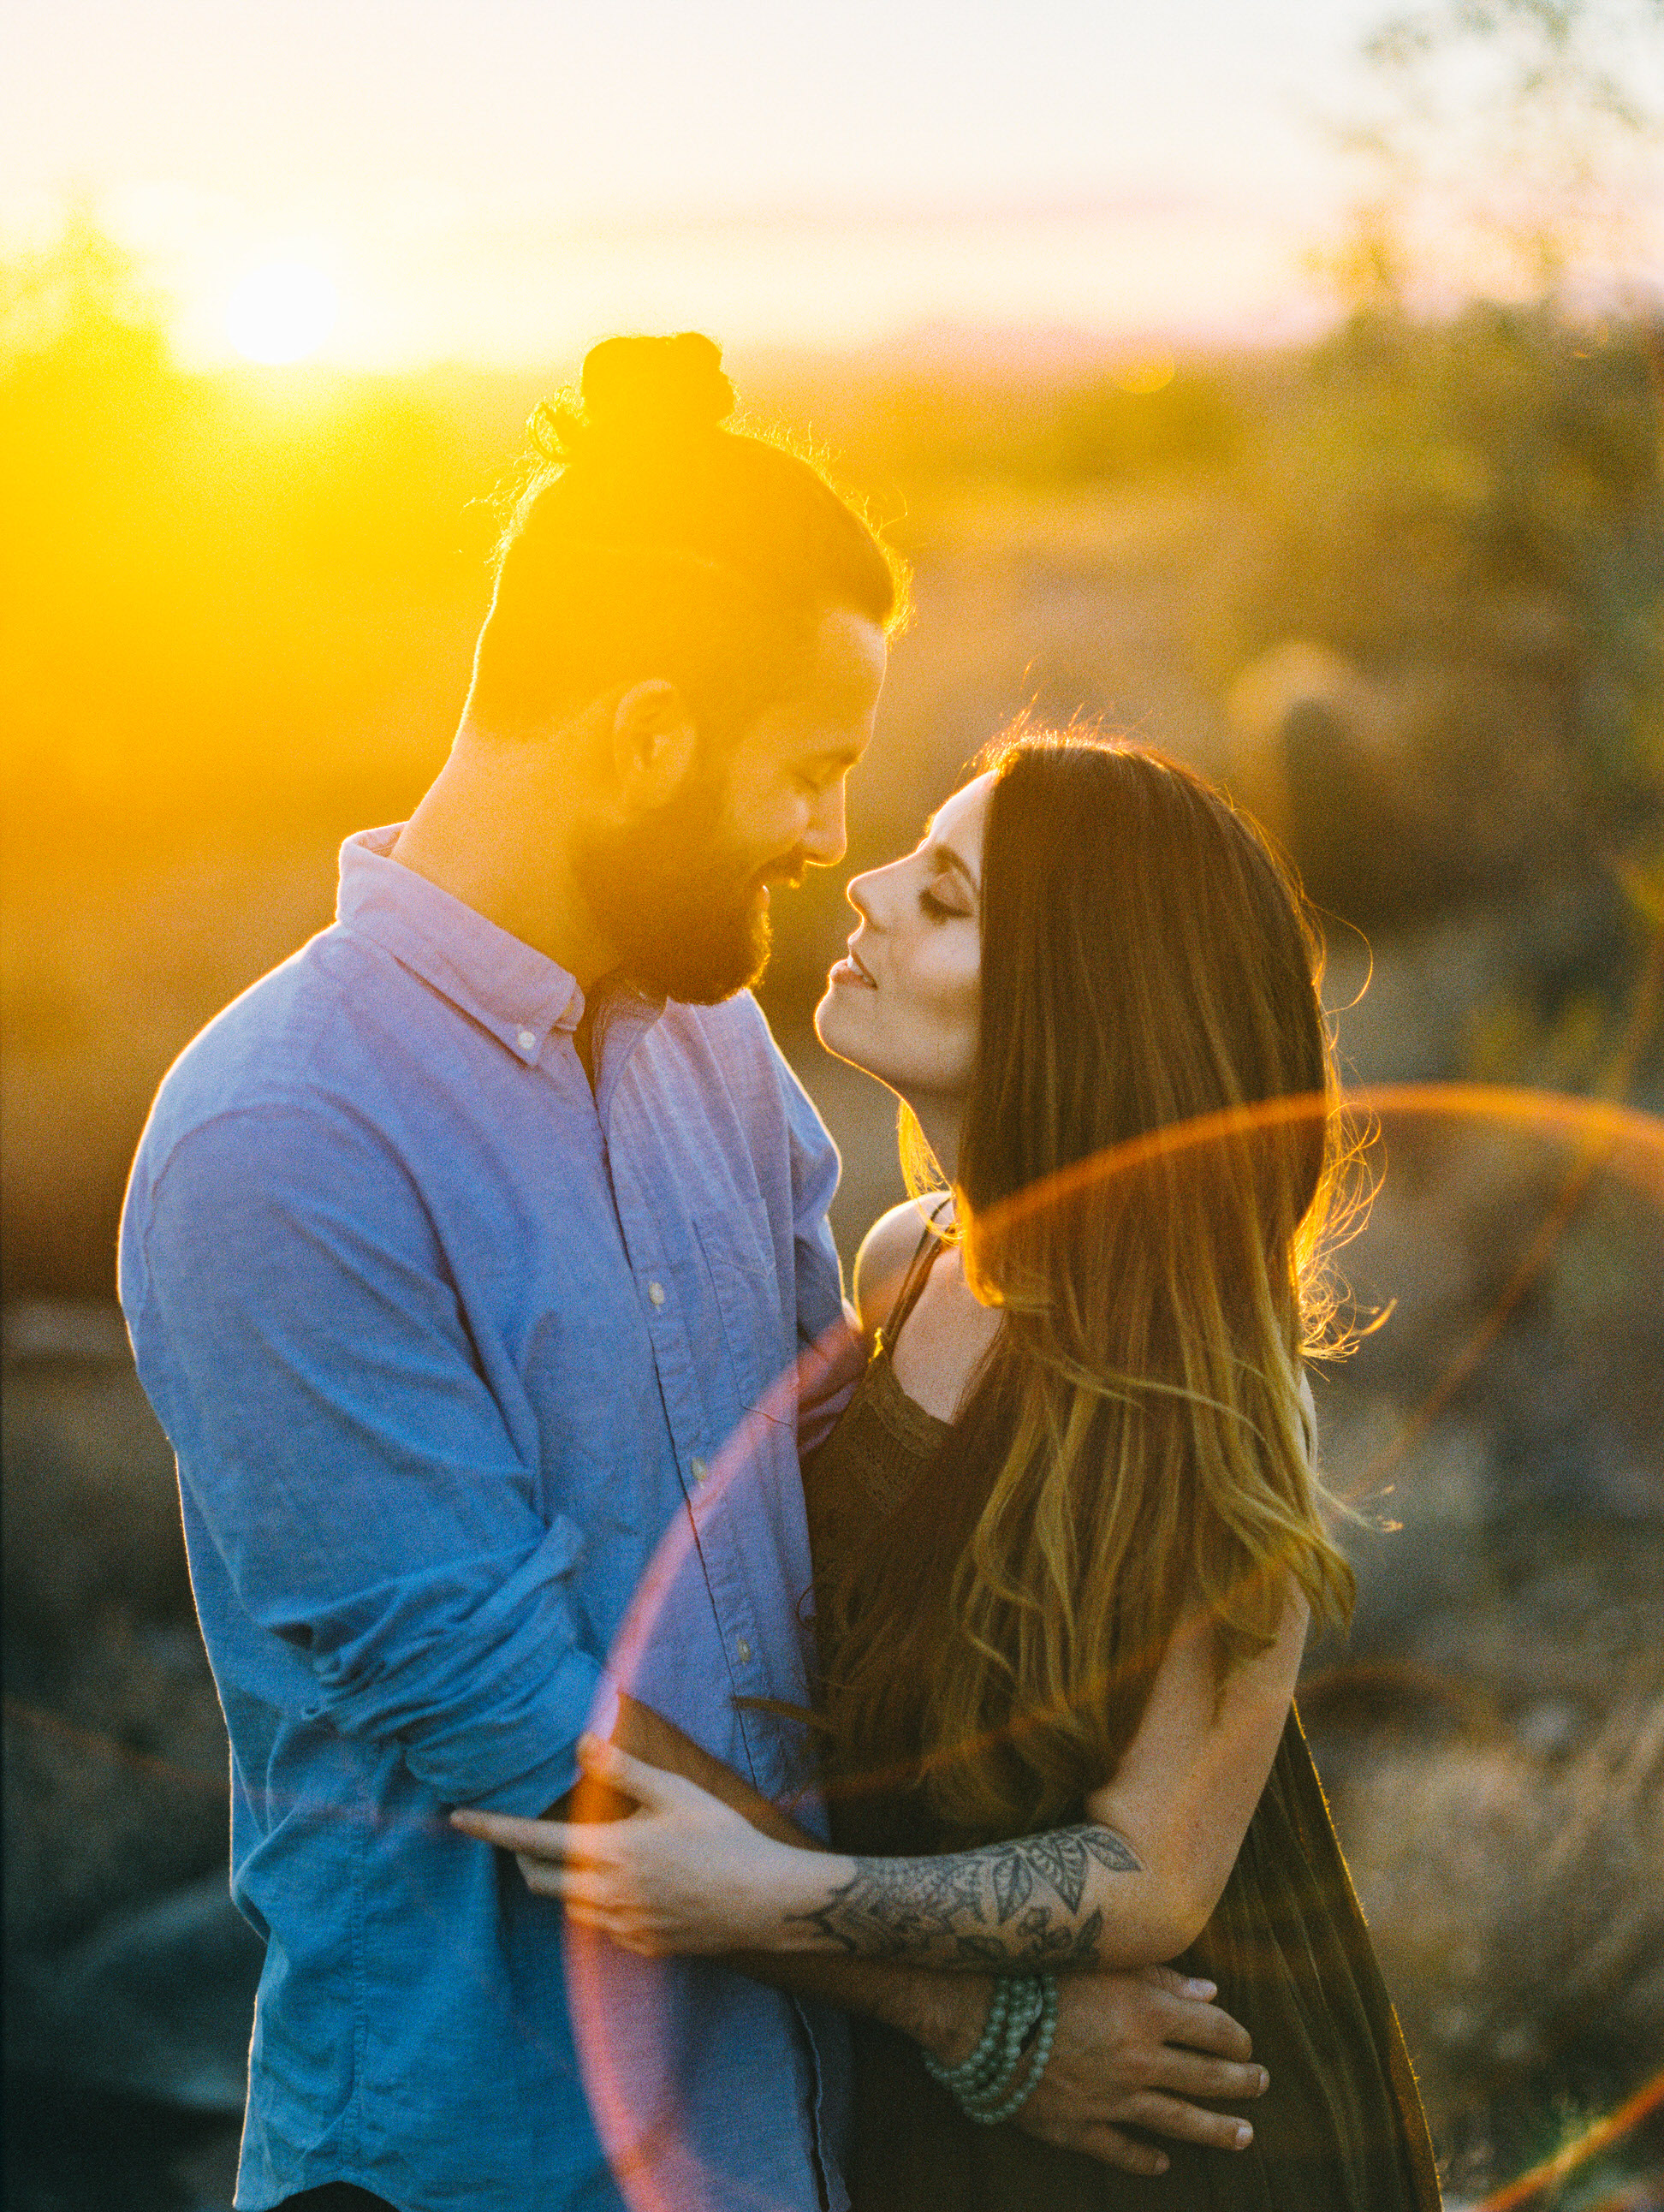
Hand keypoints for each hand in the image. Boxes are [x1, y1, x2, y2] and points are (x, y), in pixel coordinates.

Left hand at [450, 1735, 797, 1955]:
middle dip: (524, 1855)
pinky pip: (600, 1925)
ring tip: (581, 1852)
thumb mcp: (674, 1792)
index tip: (458, 1818)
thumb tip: (581, 1740)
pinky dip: (596, 1902)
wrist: (764, 1901)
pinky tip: (625, 1883)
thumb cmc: (722, 1837)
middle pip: (537, 1879)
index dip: (490, 1827)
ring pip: (567, 1904)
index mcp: (608, 1852)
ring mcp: (623, 1927)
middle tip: (527, 1833)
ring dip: (560, 1878)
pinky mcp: (641, 1946)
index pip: (531, 1838)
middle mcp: (606, 1895)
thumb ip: (622, 1770)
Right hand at [1015, 1965, 1267, 2175]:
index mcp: (1147, 2014)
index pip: (1213, 2030)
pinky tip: (1163, 2163)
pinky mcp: (1079, 2128)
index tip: (1246, 2043)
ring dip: (1215, 2130)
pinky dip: (1146, 2160)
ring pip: (1178, 2122)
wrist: (977, 2015)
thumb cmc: (1040, 1972)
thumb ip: (1161, 1977)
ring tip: (1244, 2135)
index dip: (1236, 2038)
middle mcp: (1138, 2061)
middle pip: (1206, 2079)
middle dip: (1240, 2083)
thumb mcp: (1104, 1961)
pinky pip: (1122, 2151)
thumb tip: (1212, 1995)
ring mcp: (1112, 2101)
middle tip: (1262, 2084)